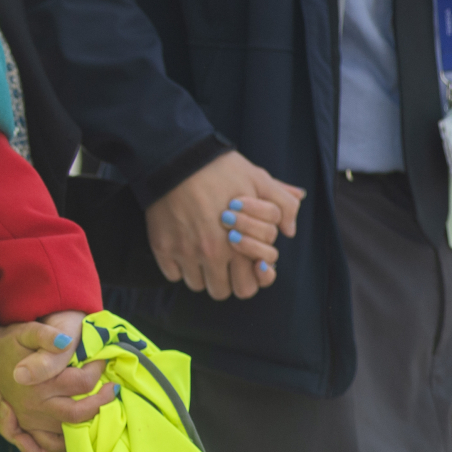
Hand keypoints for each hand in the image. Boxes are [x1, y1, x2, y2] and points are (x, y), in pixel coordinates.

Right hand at [0, 311, 116, 451]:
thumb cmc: (11, 343)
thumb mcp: (27, 332)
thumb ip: (45, 336)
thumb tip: (65, 343)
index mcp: (39, 383)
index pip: (81, 383)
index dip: (96, 371)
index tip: (101, 360)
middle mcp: (35, 406)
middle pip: (78, 414)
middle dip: (100, 402)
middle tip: (111, 389)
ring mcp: (30, 421)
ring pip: (65, 435)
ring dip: (85, 428)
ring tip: (98, 413)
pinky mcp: (25, 428)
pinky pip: (42, 449)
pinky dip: (58, 449)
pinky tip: (73, 438)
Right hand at [144, 151, 303, 300]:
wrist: (178, 158)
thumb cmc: (220, 169)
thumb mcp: (259, 180)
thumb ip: (283, 205)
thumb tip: (289, 230)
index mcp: (239, 244)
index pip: (247, 286)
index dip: (246, 277)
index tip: (242, 262)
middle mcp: (212, 254)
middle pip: (220, 292)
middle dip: (224, 281)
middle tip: (222, 263)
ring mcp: (184, 252)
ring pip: (195, 284)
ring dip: (200, 272)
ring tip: (201, 251)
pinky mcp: (161, 247)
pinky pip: (172, 274)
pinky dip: (177, 265)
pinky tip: (183, 246)